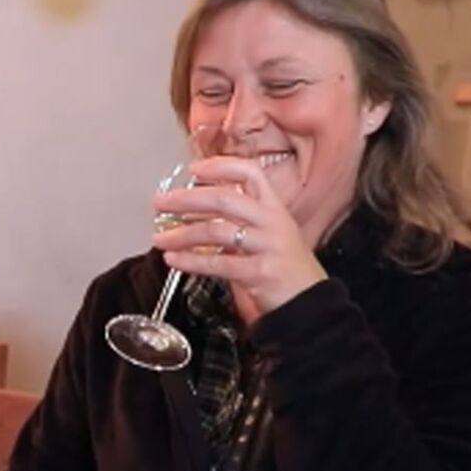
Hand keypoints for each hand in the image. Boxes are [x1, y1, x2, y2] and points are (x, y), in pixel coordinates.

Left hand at [150, 155, 326, 324]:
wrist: (311, 304)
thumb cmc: (287, 271)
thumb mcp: (270, 237)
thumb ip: (240, 223)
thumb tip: (197, 215)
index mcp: (275, 209)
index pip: (251, 173)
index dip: (221, 167)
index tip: (194, 168)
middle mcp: (272, 222)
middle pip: (225, 198)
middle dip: (187, 198)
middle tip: (161, 202)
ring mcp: (267, 246)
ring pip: (216, 230)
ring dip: (181, 234)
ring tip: (159, 238)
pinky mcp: (259, 272)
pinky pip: (217, 263)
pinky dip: (190, 261)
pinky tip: (173, 259)